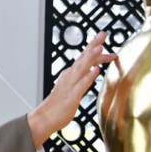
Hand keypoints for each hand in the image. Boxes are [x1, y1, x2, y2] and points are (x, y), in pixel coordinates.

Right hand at [28, 32, 116, 147]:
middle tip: (103, 34)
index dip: (95, 51)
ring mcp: (70, 85)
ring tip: (100, 47)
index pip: (85, 59)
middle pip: (83, 58)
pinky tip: (96, 70)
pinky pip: (81, 85)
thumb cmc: (59, 106)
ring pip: (82, 68)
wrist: (45, 117)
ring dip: (91, 57)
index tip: (104, 43)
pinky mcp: (71, 96)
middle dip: (94, 45)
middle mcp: (70, 76)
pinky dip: (88, 77)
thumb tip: (90, 72)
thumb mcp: (72, 89)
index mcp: (71, 75)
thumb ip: (81, 80)